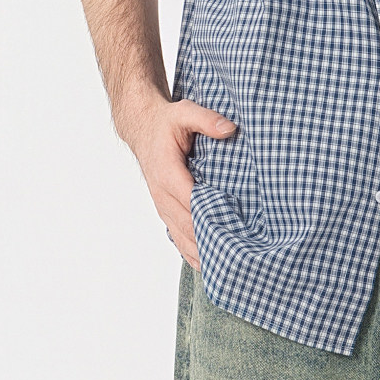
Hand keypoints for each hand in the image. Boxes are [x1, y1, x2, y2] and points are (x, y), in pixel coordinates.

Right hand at [125, 97, 237, 272]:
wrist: (143, 127)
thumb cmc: (166, 121)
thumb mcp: (185, 111)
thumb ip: (207, 119)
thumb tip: (230, 129)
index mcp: (168, 172)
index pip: (191, 201)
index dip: (210, 216)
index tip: (233, 230)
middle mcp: (162, 193)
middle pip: (188, 224)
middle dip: (210, 240)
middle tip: (237, 255)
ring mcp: (163, 204)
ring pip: (181, 235)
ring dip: (201, 251)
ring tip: (225, 267)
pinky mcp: (165, 208)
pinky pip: (177, 234)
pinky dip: (191, 250)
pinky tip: (207, 264)